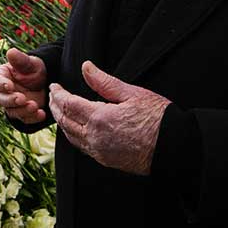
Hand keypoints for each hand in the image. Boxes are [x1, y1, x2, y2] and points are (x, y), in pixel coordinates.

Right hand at [0, 48, 48, 123]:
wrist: (45, 82)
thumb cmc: (33, 69)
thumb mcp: (30, 63)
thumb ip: (20, 60)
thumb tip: (10, 51)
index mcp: (0, 77)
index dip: (1, 84)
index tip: (9, 86)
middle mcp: (2, 92)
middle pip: (0, 99)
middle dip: (11, 100)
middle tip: (22, 98)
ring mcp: (11, 105)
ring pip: (12, 111)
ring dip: (22, 110)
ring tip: (34, 106)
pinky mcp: (21, 114)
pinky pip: (24, 119)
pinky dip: (32, 118)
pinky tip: (41, 114)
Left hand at [48, 61, 169, 174]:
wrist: (175, 148)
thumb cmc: (158, 118)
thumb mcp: (132, 93)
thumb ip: (105, 82)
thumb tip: (86, 67)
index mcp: (100, 118)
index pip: (68, 104)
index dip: (57, 94)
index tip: (54, 86)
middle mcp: (95, 137)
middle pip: (65, 121)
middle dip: (55, 108)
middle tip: (52, 96)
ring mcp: (100, 152)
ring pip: (71, 137)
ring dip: (62, 123)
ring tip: (60, 111)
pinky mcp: (106, 160)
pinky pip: (82, 148)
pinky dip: (74, 136)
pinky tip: (76, 130)